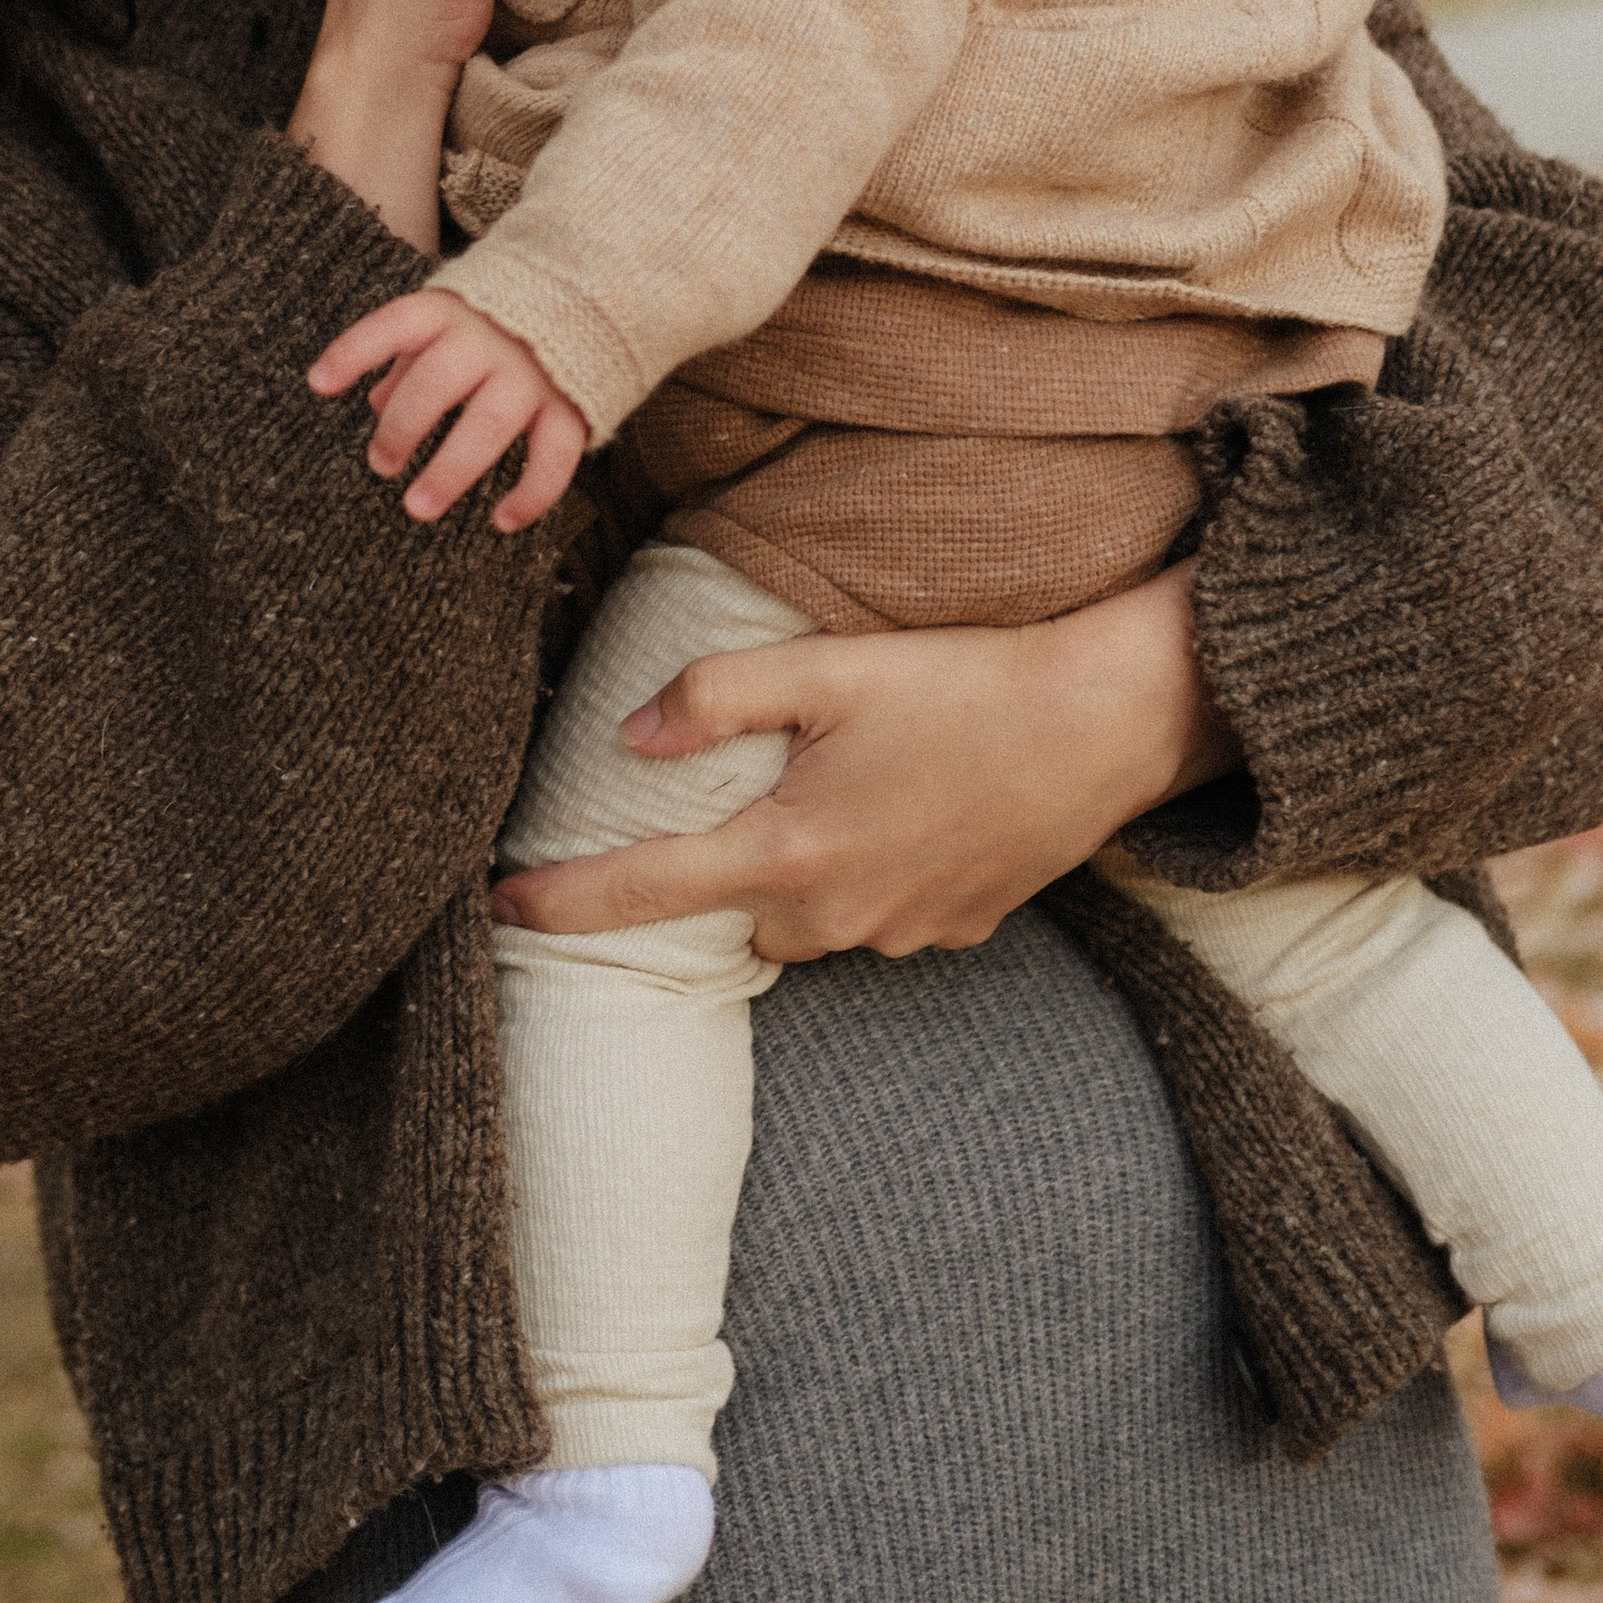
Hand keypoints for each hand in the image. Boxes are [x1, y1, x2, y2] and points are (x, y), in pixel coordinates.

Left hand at [310, 289, 591, 531]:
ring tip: (417, 508)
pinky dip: (531, 494)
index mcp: (452, 312)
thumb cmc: (498, 315)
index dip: (354, 352)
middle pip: (436, 385)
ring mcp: (533, 374)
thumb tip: (371, 402)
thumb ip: (410, 357)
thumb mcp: (450, 319)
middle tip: (380, 466)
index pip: (394, 325)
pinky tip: (502, 521)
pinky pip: (553, 456)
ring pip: (488, 426)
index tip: (317, 384)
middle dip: (402, 430)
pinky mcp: (572, 405)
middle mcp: (491, 339)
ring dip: (449, 471)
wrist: (592, 290)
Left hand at [487, 565, 1237, 961]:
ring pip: (809, 917)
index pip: (645, 890)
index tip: (500, 907)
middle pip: (735, 911)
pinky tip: (914, 805)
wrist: (1102, 725)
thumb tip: (630, 733)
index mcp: (789, 850)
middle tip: (755, 789)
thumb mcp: (829, 667)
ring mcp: (903, 934)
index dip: (563, 901)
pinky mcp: (957, 931)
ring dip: (804, 866)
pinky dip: (876, 870)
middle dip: (725, 866)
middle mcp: (838, 914)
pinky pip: (881, 915)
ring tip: (854, 782)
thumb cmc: (961, 685)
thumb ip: (718, 694)